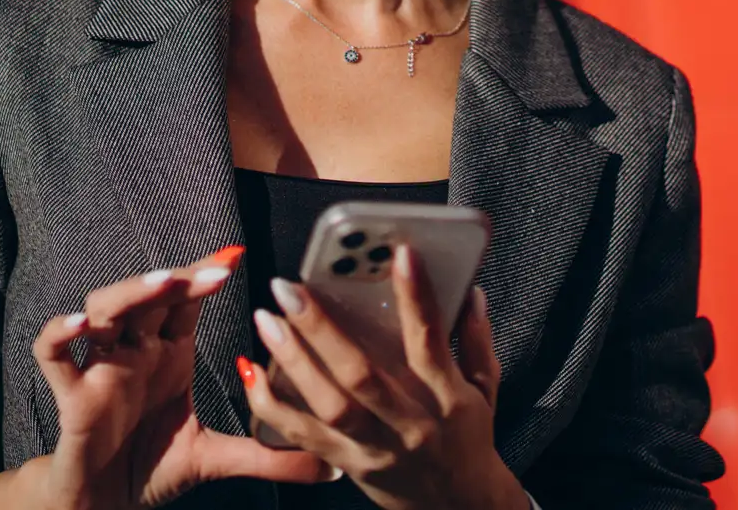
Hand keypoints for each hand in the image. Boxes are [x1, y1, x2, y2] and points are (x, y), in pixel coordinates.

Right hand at [27, 247, 337, 509]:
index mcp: (169, 354)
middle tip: (213, 271)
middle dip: (178, 277)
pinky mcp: (71, 398)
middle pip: (150, 294)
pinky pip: (53, 356)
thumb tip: (333, 467)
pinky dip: (59, 334)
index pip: (186, 300)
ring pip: (104, 309)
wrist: (100, 506)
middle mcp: (135, 351)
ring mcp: (100, 370)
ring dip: (129, 293)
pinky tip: (79, 324)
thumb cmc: (150, 468)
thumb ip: (269, 457)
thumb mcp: (217, 460)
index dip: (205, 273)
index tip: (235, 255)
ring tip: (161, 285)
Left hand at [238, 247, 529, 509]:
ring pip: (328, 407)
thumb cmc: (469, 441)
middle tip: (292, 289)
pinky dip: (272, 405)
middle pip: (362, 376)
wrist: (458, 508)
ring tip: (267, 319)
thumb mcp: (486, 391)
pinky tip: (251, 370)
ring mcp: (375, 451)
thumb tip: (470, 292)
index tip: (399, 254)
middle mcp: (410, 427)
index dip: (416, 299)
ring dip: (293, 361)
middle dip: (323, 329)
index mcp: (449, 401)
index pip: (429, 344)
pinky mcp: (348, 467)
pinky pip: (303, 436)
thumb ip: (476, 341)